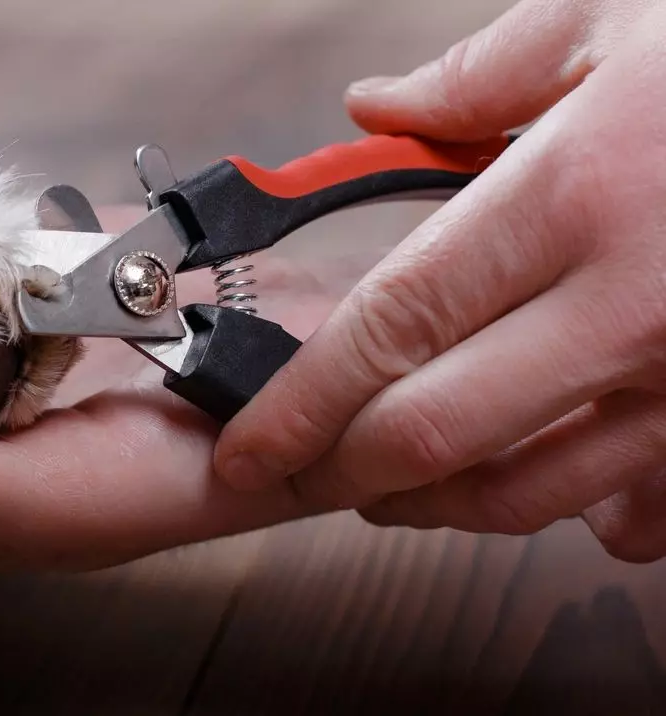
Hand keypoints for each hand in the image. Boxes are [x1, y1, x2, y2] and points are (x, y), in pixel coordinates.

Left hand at [212, 0, 665, 561]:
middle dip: (345, 473)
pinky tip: (548, 490)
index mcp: (576, 194)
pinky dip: (585, 510)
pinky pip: (651, 501)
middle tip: (298, 479)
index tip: (245, 449)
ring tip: (389, 484)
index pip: (390, 328)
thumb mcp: (618, 13)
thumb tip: (374, 108)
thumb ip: (478, 73)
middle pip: (440, 432)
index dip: (301, 406)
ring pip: (535, 490)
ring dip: (441, 502)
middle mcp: (636, 303)